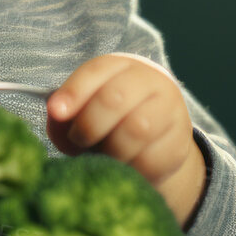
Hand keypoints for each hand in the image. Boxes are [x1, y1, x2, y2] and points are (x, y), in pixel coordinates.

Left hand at [46, 53, 207, 224]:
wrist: (156, 139)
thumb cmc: (110, 120)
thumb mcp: (85, 109)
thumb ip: (64, 112)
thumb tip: (56, 114)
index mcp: (121, 66)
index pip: (96, 71)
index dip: (73, 92)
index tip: (56, 112)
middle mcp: (150, 81)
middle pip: (115, 98)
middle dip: (89, 124)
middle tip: (78, 140)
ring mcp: (169, 110)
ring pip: (136, 129)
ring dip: (110, 149)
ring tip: (103, 156)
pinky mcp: (179, 142)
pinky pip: (151, 160)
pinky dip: (131, 169)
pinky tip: (124, 168)